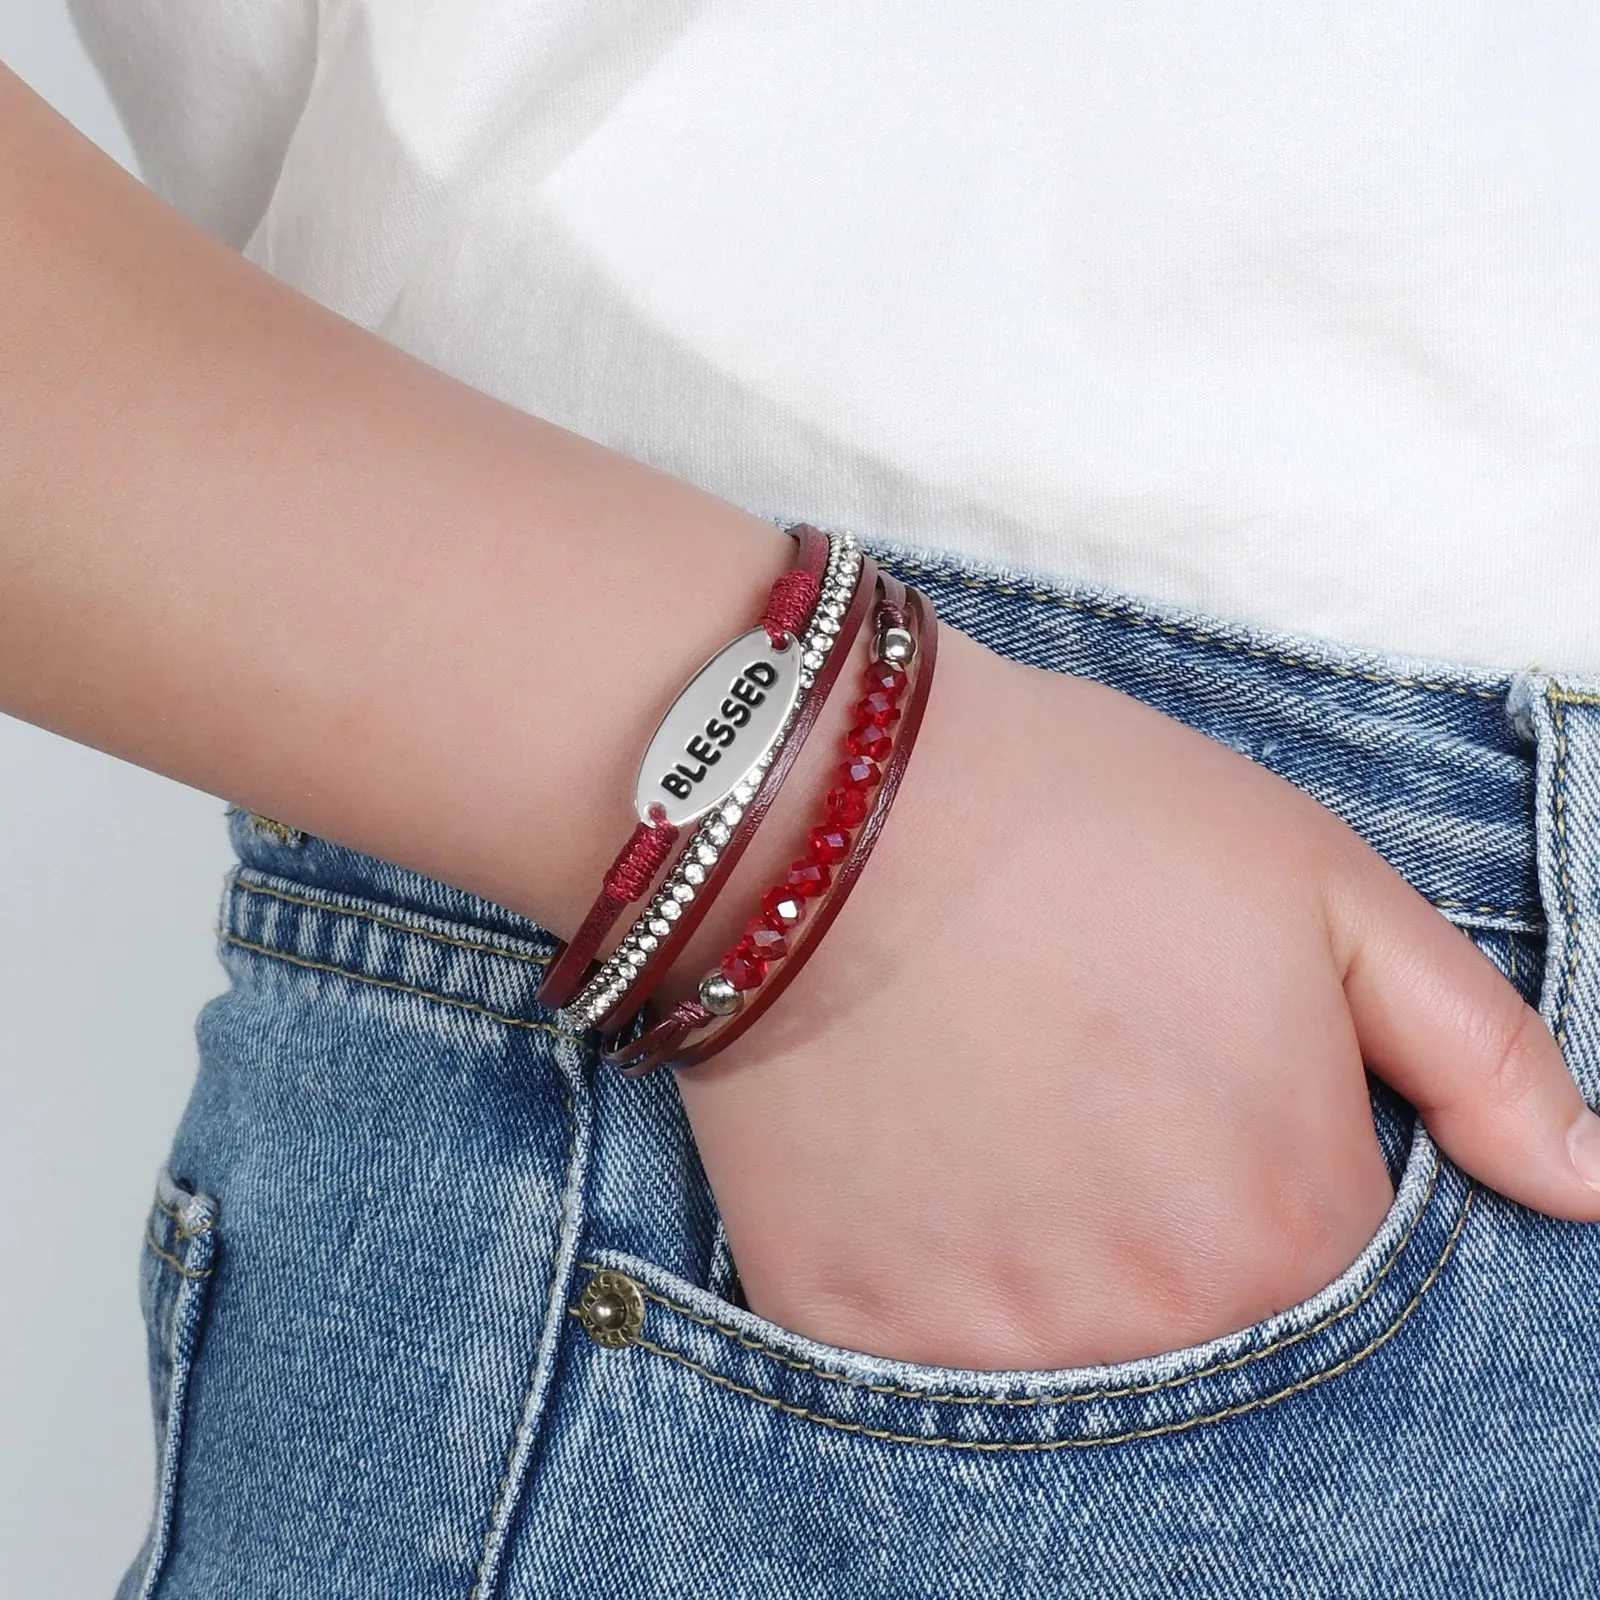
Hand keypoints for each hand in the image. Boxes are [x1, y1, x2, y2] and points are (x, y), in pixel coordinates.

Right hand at [673, 625, 1599, 1369]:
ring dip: (1043, 1248)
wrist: (829, 801)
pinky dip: (924, 1266)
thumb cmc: (1085, 820)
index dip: (1266, 1156)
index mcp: (1289, 1230)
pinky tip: (908, 1151)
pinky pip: (920, 1352)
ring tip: (992, 1104)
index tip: (1189, 1071)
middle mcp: (1151, 1327)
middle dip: (1160, 1215)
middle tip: (1081, 1082)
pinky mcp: (849, 1328)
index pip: (1335, 1269)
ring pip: (1060, 1351)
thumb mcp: (1323, 887)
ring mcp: (987, 1346)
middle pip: (1199, 1329)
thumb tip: (1583, 1186)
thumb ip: (1480, 1052)